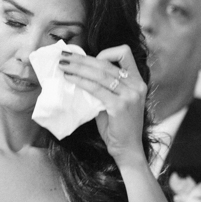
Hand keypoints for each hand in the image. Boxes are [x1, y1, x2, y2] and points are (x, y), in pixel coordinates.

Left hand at [58, 45, 147, 165]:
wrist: (128, 149)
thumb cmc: (118, 126)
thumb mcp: (115, 101)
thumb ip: (105, 87)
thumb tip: (81, 73)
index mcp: (137, 81)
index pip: (125, 53)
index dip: (105, 52)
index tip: (89, 59)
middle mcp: (136, 85)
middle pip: (106, 63)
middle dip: (82, 58)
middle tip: (65, 56)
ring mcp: (129, 95)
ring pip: (99, 73)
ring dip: (78, 67)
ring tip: (63, 65)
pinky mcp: (119, 106)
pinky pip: (96, 88)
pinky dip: (80, 81)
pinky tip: (70, 79)